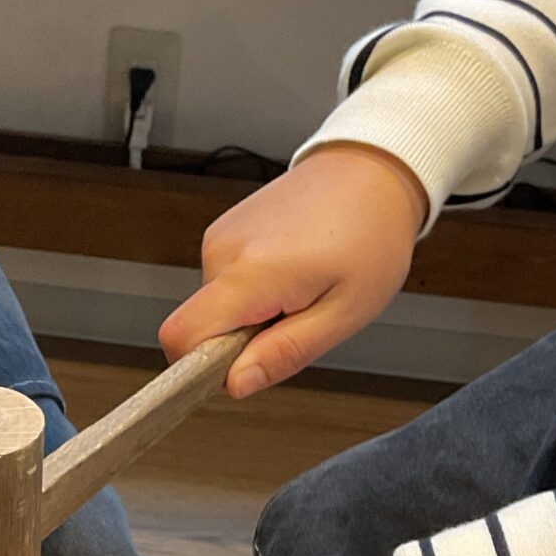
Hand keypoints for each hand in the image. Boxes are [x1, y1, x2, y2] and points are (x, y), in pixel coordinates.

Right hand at [162, 142, 428, 397]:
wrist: (373, 171)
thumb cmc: (371, 236)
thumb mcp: (343, 314)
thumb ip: (284, 353)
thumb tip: (235, 384)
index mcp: (250, 273)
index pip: (181, 337)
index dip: (204, 367)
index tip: (246, 367)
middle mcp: (223, 250)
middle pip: (200, 327)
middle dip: (241, 342)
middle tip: (298, 319)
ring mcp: (220, 236)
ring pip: (214, 308)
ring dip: (253, 315)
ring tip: (302, 289)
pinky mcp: (224, 230)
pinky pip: (224, 283)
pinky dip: (253, 292)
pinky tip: (292, 271)